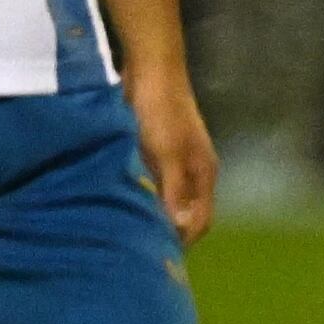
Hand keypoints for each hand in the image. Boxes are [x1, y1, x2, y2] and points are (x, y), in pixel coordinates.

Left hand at [133, 74, 218, 247]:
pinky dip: (141, 194)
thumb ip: (174, 190)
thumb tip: (179, 228)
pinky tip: (121, 200)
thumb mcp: (168, 153)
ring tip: (128, 228)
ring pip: (166, 198)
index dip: (184, 240)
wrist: (150, 67)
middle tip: (139, 248)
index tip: (159, 256)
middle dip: (168, 230)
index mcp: (203, 172)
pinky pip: (151, 182)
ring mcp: (174, 159)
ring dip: (152, 212)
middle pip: (185, 212)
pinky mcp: (155, 150)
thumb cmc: (161, 110)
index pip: (201, 220)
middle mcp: (192, 170)